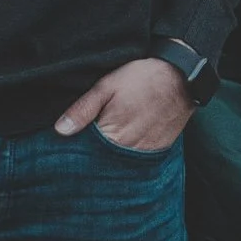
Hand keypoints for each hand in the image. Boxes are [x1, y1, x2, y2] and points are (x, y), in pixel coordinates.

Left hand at [55, 57, 192, 151]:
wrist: (181, 77)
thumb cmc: (141, 78)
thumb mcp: (107, 86)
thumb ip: (83, 109)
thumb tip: (60, 130)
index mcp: (112, 134)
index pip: (85, 152)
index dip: (76, 147)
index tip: (67, 145)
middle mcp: (128, 151)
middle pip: (101, 162)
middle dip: (91, 156)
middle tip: (86, 143)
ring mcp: (144, 154)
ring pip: (119, 163)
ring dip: (109, 157)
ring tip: (105, 144)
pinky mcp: (157, 152)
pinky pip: (137, 161)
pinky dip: (127, 155)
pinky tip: (123, 144)